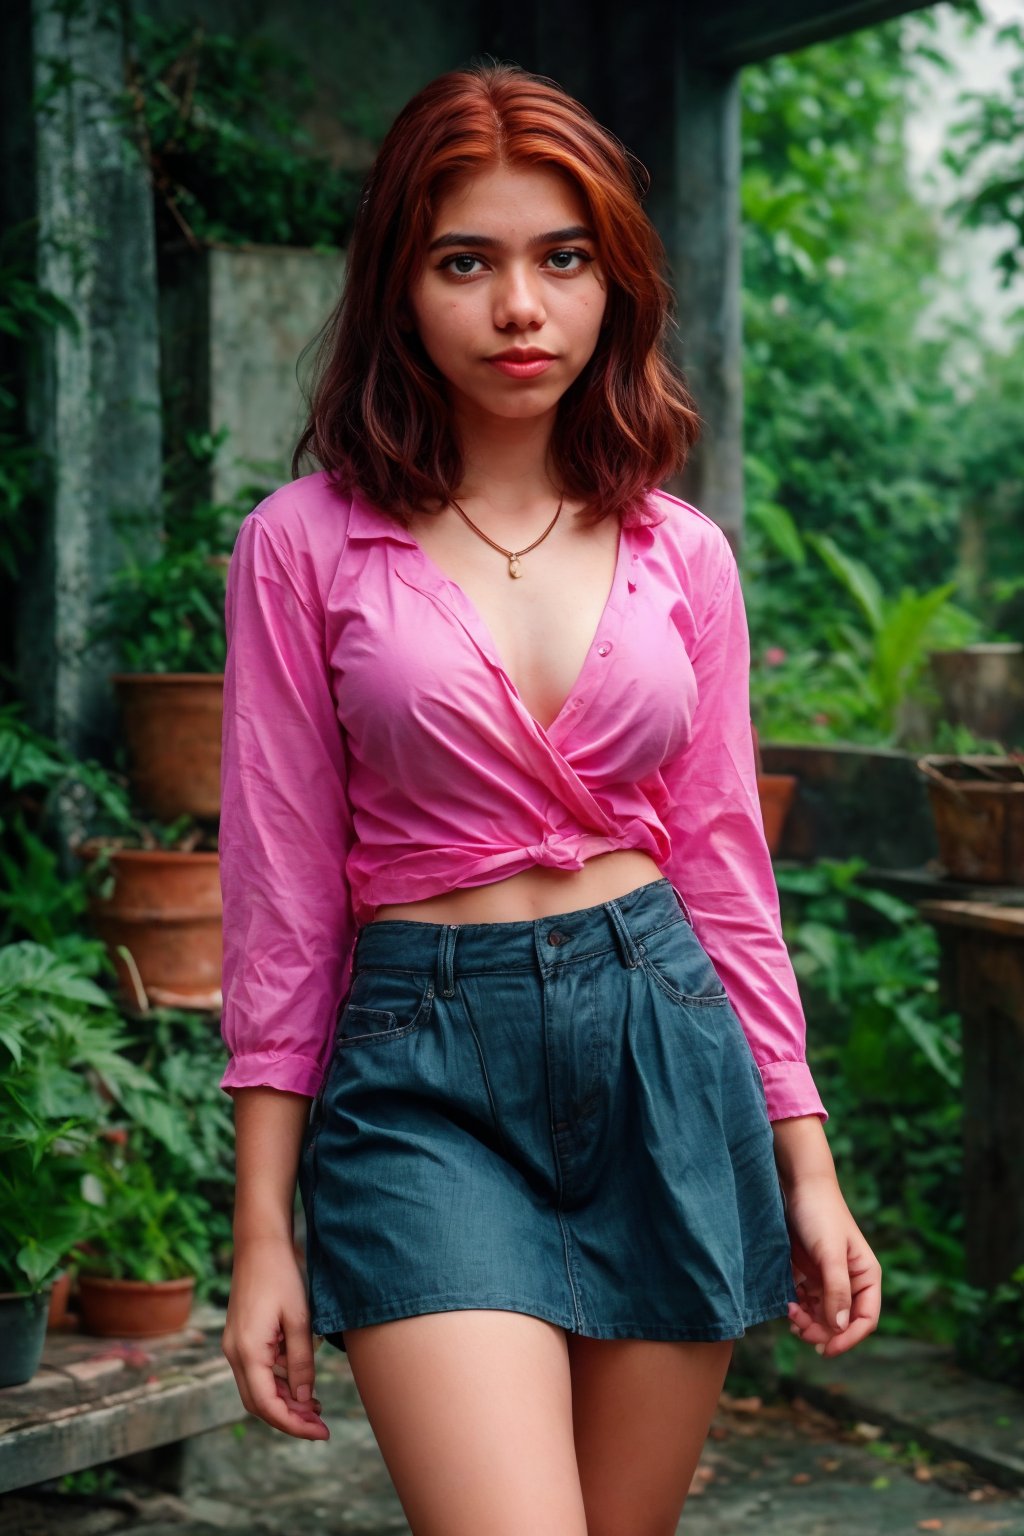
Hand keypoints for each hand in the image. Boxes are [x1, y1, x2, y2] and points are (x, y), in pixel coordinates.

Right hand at [221, 1234, 329, 1439]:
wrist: (259, 1244)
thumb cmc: (282, 1276)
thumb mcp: (300, 1319)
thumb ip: (302, 1361)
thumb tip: (306, 1399)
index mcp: (247, 1351)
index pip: (267, 1404)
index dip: (293, 1424)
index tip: (320, 1432)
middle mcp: (234, 1353)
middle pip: (258, 1403)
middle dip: (289, 1418)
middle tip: (321, 1425)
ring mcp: (234, 1346)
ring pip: (256, 1389)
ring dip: (284, 1402)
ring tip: (317, 1408)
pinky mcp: (239, 1339)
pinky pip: (256, 1372)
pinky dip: (277, 1383)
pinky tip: (301, 1382)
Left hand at [782, 1176, 881, 1357]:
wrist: (798, 1184)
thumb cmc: (820, 1214)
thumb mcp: (830, 1253)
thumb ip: (837, 1290)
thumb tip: (839, 1328)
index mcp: (866, 1277)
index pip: (865, 1319)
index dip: (848, 1338)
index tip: (826, 1350)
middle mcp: (850, 1280)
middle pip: (841, 1321)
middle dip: (822, 1330)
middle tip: (799, 1329)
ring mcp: (828, 1277)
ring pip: (822, 1314)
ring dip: (808, 1321)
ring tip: (791, 1315)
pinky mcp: (809, 1272)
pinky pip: (806, 1301)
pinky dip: (798, 1308)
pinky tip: (787, 1305)